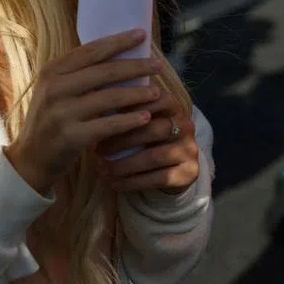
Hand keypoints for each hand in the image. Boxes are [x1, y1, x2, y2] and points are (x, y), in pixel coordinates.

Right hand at [3, 30, 160, 194]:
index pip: (91, 51)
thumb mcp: (58, 90)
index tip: (142, 34)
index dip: (119, 41)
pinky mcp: (69, 137)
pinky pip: (108, 125)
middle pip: (105, 72)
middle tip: (159, 65)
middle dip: (136, 67)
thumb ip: (80, 73)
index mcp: (52, 72)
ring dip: (138, 94)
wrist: (30, 159)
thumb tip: (122, 52)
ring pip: (110, 97)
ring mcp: (61, 113)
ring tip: (157, 92)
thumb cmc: (54, 118)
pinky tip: (146, 117)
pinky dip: (129, 120)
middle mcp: (54, 89)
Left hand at [96, 78, 199, 193]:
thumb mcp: (142, 122)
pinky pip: (158, 178)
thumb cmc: (148, 140)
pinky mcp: (189, 172)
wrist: (174, 168)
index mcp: (175, 108)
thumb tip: (94, 100)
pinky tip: (114, 184)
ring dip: (124, 164)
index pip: (158, 99)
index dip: (131, 108)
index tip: (104, 119)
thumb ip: (126, 110)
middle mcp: (187, 126)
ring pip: (155, 156)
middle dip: (123, 141)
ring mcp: (189, 150)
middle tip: (98, 150)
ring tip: (102, 169)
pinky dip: (132, 182)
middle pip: (155, 129)